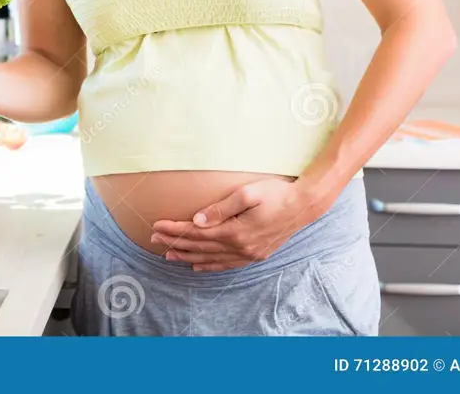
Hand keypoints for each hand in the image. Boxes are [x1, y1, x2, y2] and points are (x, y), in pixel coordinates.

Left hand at [149, 178, 326, 271]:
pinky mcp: (256, 255)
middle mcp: (241, 247)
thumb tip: (197, 220)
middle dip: (175, 243)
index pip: (197, 233)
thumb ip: (221, 208)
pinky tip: (198, 265)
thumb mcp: (248, 193)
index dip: (175, 230)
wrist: (305, 205)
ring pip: (211, 259)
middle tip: (154, 240)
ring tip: (169, 255)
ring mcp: (249, 254)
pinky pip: (227, 265)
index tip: (157, 226)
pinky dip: (210, 266)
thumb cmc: (276, 193)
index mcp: (236, 232)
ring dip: (188, 256)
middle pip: (200, 247)